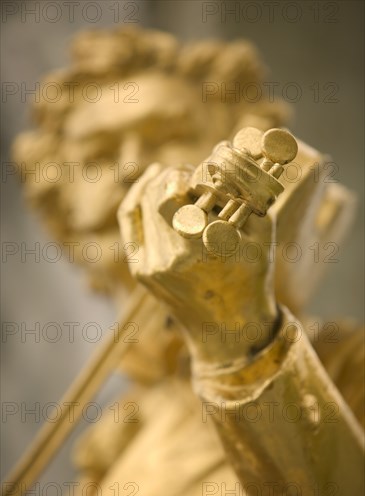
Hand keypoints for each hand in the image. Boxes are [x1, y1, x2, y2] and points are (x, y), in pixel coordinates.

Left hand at [118, 162, 278, 367]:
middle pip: (156, 194)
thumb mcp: (260, 235)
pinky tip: (152, 178)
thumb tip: (224, 150)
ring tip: (179, 181)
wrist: (227, 329)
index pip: (174, 191)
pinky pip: (130, 221)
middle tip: (191, 174)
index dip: (187, 174)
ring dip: (161, 184)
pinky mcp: (140, 269)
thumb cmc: (251, 279)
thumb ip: (245, 192)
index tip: (202, 171)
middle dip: (175, 176)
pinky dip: (139, 195)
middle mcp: (169, 258)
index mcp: (201, 249)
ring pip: (143, 204)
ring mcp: (149, 266)